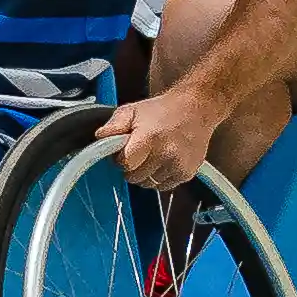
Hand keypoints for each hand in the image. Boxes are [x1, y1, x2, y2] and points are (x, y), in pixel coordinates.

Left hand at [108, 86, 225, 191]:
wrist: (196, 109)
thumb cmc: (162, 110)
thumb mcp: (132, 111)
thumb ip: (114, 125)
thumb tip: (100, 137)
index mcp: (149, 138)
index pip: (125, 164)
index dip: (120, 160)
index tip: (124, 151)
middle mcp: (165, 154)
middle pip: (135, 177)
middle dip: (131, 167)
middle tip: (138, 152)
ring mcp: (178, 165)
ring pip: (148, 184)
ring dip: (145, 174)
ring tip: (152, 155)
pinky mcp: (187, 173)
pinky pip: (163, 186)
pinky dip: (159, 178)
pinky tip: (163, 162)